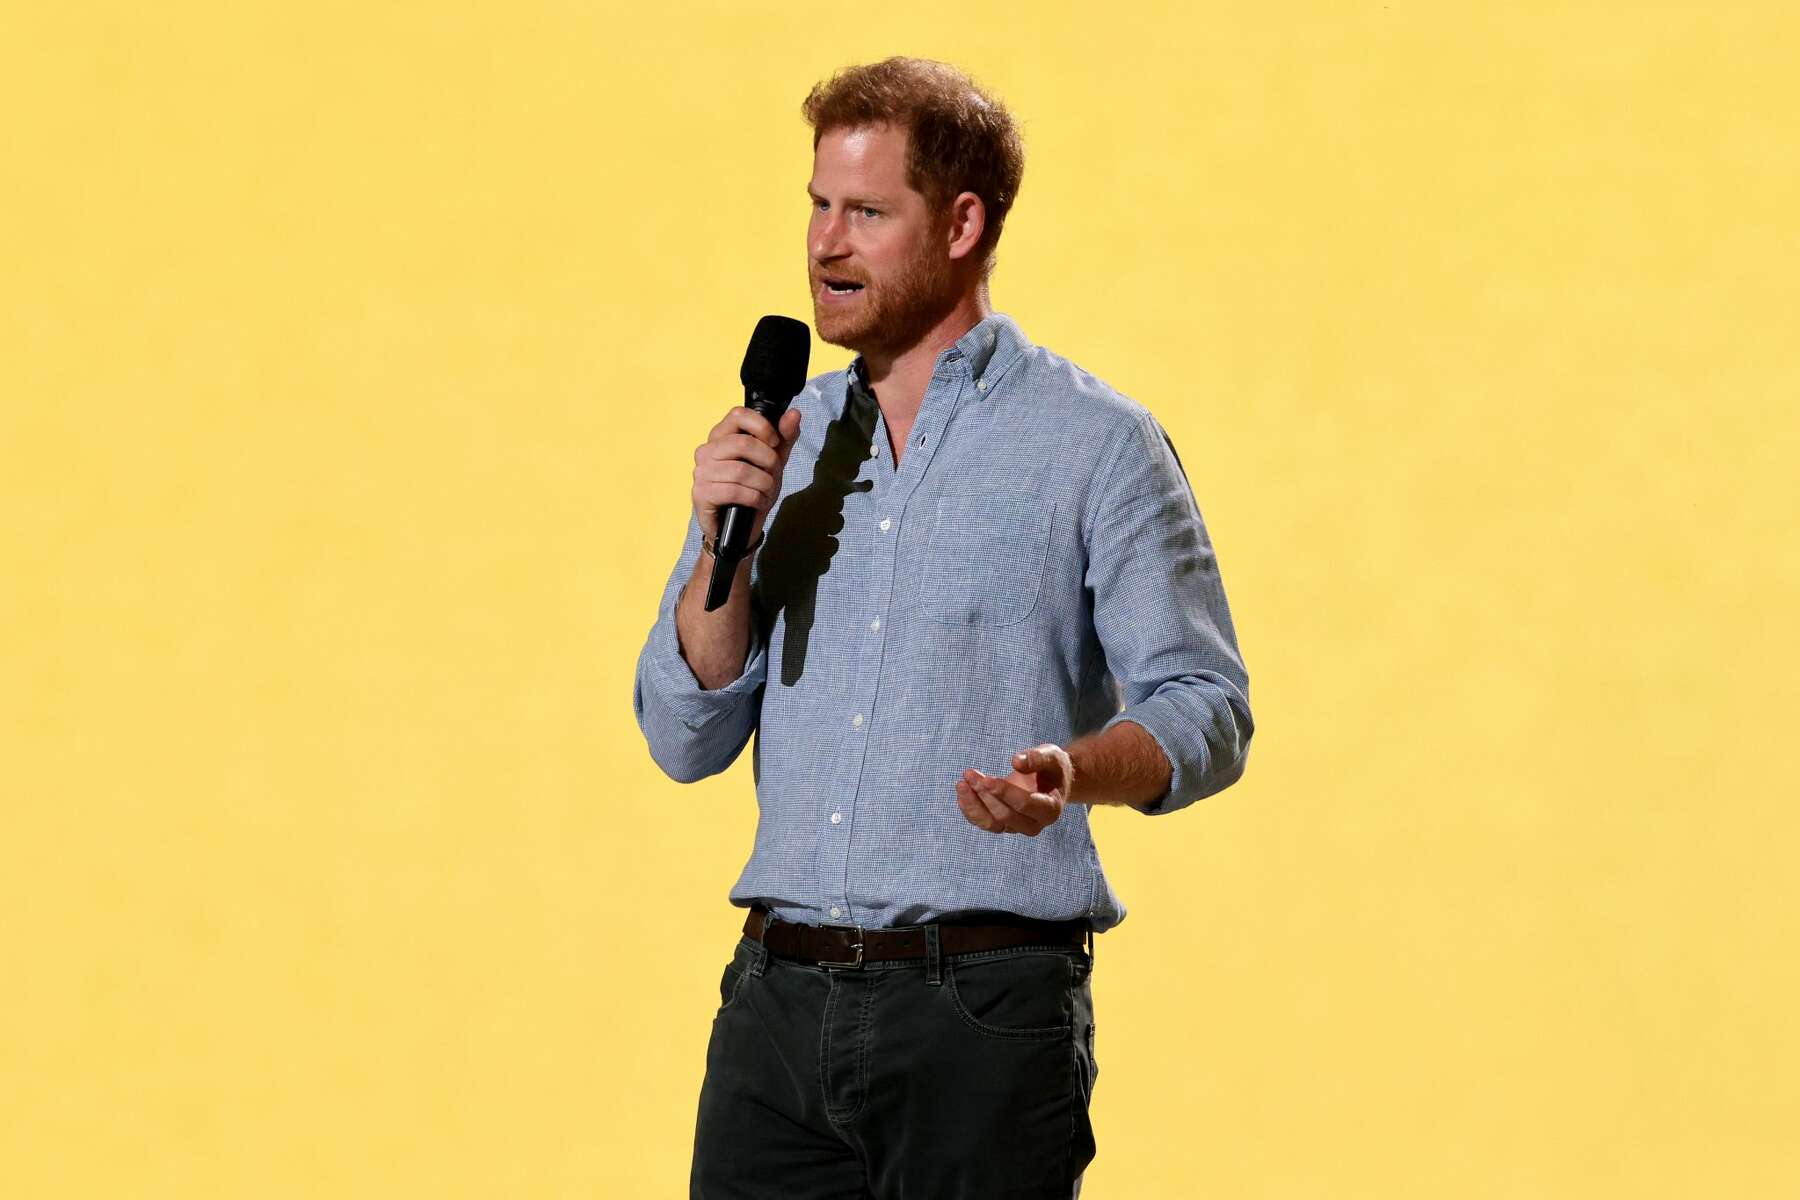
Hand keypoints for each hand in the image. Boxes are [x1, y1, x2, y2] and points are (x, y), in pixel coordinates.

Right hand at [692, 405, 802, 543]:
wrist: (741, 527)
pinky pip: (733, 491)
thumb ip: (784, 438)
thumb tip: (794, 414)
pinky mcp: (701, 494)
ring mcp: (701, 472)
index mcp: (721, 436)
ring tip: (765, 491)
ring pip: (741, 470)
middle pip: (743, 443)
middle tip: (773, 474)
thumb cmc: (753, 489)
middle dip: (768, 461)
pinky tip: (756, 502)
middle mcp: (706, 451)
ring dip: (762, 483)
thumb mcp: (774, 462)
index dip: (762, 426)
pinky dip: (753, 498)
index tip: (774, 442)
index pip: (738, 414)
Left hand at [956, 744, 1074, 835]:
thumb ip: (1037, 758)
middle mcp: (1035, 824)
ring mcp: (1018, 827)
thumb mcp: (1051, 756)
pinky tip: (962, 793)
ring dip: (973, 804)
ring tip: (961, 784)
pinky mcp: (1004, 825)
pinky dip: (971, 810)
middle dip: (985, 794)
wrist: (1051, 781)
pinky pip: (984, 823)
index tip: (986, 779)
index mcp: (1050, 809)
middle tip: (969, 773)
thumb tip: (1016, 761)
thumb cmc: (1052, 767)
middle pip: (1005, 815)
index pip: (1024, 805)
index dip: (1004, 792)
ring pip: (992, 823)